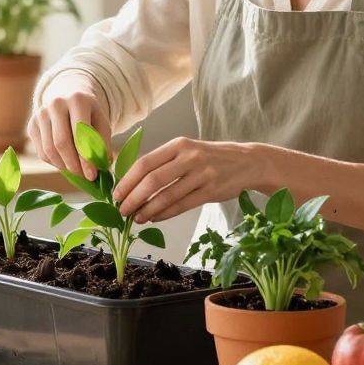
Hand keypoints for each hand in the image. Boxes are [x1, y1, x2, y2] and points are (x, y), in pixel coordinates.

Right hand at [27, 76, 111, 179]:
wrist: (68, 97)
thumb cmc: (89, 114)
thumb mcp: (101, 123)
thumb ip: (102, 143)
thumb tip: (101, 166)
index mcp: (77, 100)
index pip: (79, 134)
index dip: (85, 158)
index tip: (92, 175)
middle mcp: (56, 104)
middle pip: (61, 143)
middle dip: (73, 165)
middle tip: (83, 176)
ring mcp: (41, 114)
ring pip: (49, 150)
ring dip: (64, 166)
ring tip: (76, 171)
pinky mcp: (32, 125)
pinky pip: (41, 152)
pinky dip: (54, 163)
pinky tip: (65, 162)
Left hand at [113, 137, 252, 221]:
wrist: (247, 161)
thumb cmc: (211, 158)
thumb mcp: (188, 150)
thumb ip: (164, 162)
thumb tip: (133, 183)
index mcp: (178, 145)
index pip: (145, 163)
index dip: (128, 181)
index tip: (116, 194)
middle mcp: (189, 157)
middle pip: (152, 180)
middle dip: (133, 198)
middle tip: (122, 210)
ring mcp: (201, 174)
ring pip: (166, 196)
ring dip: (148, 210)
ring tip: (136, 218)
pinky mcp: (211, 191)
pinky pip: (182, 205)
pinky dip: (165, 214)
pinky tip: (154, 219)